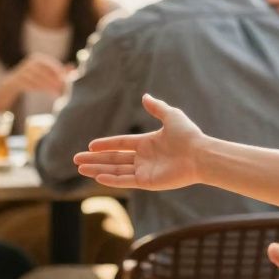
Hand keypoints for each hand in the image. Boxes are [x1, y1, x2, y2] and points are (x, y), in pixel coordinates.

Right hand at [8, 53, 70, 95]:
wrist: (14, 82)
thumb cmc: (35, 77)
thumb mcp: (47, 72)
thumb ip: (60, 70)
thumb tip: (73, 67)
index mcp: (38, 58)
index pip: (50, 64)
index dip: (58, 71)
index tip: (65, 78)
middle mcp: (30, 63)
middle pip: (44, 71)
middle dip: (54, 81)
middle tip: (61, 89)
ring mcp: (23, 71)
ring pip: (37, 79)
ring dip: (48, 87)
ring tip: (56, 93)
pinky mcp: (18, 79)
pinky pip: (30, 84)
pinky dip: (39, 89)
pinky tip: (45, 92)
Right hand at [73, 94, 204, 190]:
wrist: (201, 155)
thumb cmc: (189, 135)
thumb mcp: (171, 116)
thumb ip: (157, 107)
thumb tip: (145, 96)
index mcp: (147, 143)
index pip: (120, 144)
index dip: (105, 145)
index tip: (90, 145)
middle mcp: (143, 158)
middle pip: (113, 159)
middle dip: (95, 160)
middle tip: (76, 160)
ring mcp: (145, 171)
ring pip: (116, 170)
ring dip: (98, 170)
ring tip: (80, 169)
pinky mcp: (148, 182)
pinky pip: (126, 181)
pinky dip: (111, 180)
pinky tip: (98, 178)